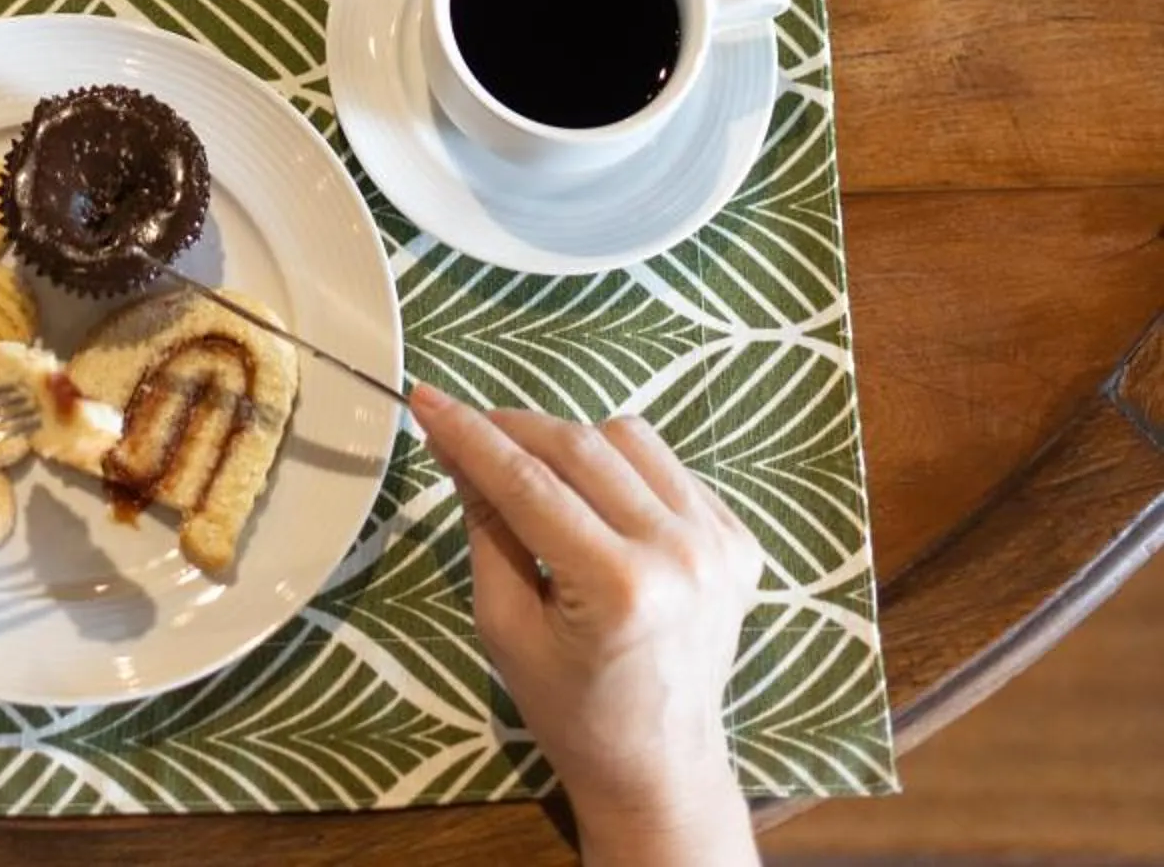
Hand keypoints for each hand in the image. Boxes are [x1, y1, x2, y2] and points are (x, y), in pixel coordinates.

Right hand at [409, 384, 762, 866]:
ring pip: (628, 438)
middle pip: (579, 445)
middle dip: (513, 428)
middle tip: (468, 430)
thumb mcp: (504, 626)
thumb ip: (486, 528)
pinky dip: (624, 469)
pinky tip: (602, 509)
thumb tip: (459, 447)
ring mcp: (719, 543)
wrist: (660, 768)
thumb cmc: (570, 710)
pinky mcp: (740, 540)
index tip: (427, 400)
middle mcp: (678, 553)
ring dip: (572, 444)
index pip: (528, 483)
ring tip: (543, 483)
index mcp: (617, 587)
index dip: (471, 435)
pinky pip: (668, 466)